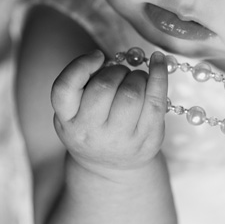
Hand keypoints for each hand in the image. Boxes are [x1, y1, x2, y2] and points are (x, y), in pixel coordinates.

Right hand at [52, 49, 167, 175]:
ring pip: (132, 92)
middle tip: (121, 74)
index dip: (81, 65)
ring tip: (136, 81)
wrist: (113, 167)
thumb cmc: (93, 127)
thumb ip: (83, 84)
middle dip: (116, 70)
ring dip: (137, 76)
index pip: (64, 88)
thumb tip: (105, 59)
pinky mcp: (147, 139)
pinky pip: (157, 101)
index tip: (97, 56)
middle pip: (104, 86)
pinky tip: (159, 61)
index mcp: (67, 120)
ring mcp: (120, 139)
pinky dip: (159, 75)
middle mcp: (90, 133)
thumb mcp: (75, 111)